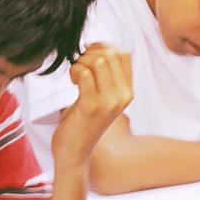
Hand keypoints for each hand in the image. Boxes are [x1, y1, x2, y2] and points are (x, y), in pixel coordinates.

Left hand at [51, 43, 133, 168]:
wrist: (74, 152)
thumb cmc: (82, 122)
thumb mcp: (101, 97)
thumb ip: (105, 76)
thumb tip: (96, 46)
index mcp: (127, 92)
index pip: (124, 54)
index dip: (104, 47)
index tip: (89, 55)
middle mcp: (123, 96)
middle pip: (110, 54)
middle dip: (89, 54)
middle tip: (79, 67)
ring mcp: (109, 102)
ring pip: (97, 61)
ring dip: (80, 63)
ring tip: (75, 76)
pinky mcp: (91, 106)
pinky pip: (83, 73)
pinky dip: (74, 72)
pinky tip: (72, 83)